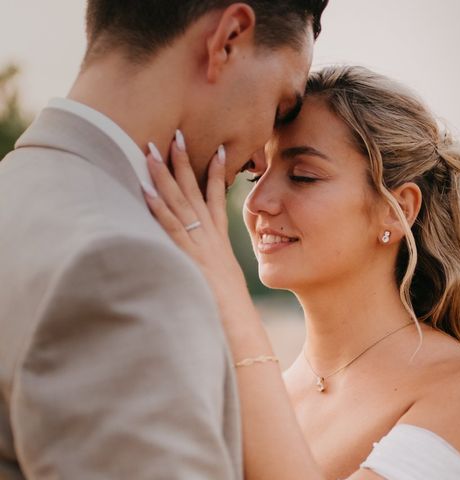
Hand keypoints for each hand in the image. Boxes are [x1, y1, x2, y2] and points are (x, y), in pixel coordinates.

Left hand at [143, 136, 246, 305]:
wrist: (238, 322)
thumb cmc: (231, 306)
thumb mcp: (224, 279)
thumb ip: (213, 264)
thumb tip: (207, 263)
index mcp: (219, 240)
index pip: (217, 198)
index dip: (216, 174)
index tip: (216, 150)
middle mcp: (210, 236)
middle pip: (195, 192)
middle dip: (184, 162)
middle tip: (174, 135)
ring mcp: (199, 243)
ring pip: (180, 202)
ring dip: (165, 175)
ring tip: (152, 150)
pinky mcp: (187, 255)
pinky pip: (171, 226)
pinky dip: (158, 207)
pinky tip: (146, 189)